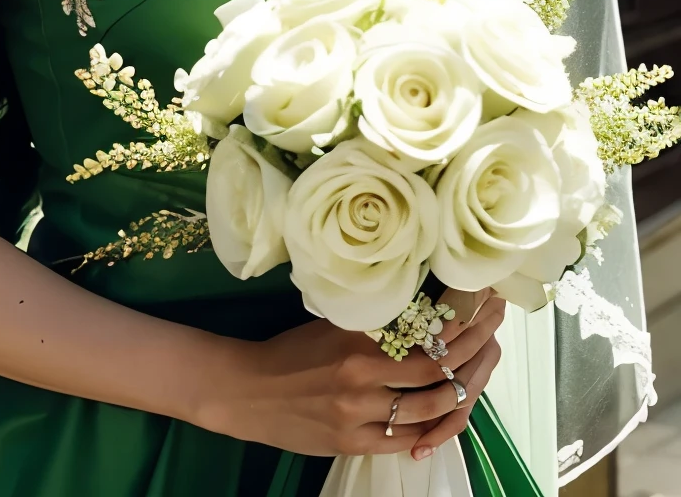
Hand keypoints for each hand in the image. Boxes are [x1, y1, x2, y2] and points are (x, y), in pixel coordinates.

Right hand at [200, 293, 504, 458]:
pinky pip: (405, 439)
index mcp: (357, 338)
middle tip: (494, 325)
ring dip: (461, 389)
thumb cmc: (292, 350)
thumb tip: (423, 306)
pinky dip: (432, 429)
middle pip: (436, 368)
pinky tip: (450, 414)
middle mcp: (362, 376)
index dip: (459, 318)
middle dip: (473, 347)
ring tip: (480, 369)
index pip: (423, 329)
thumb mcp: (332, 322)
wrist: (249, 392)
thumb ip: (375, 320)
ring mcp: (359, 414)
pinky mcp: (353, 443)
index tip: (481, 299)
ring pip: (429, 407)